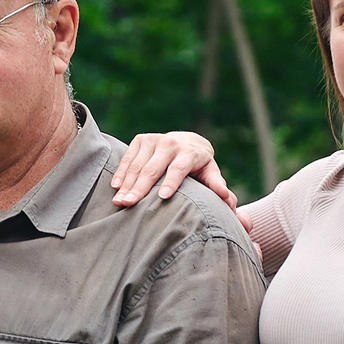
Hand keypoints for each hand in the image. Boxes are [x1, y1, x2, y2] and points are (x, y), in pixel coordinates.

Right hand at [111, 130, 236, 208]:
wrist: (187, 141)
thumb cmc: (199, 165)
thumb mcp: (210, 173)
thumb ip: (217, 185)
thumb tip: (227, 198)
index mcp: (190, 152)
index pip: (179, 168)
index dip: (171, 182)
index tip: (163, 197)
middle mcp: (171, 143)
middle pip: (153, 168)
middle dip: (140, 187)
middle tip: (129, 204)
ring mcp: (154, 140)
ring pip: (138, 164)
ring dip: (126, 184)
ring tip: (119, 201)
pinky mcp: (141, 139)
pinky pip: (128, 158)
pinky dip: (121, 173)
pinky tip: (115, 187)